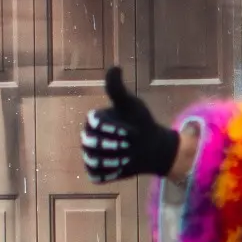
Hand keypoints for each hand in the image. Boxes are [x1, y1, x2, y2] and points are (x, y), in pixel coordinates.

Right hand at [81, 67, 180, 182]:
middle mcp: (87, 137)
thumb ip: (118, 89)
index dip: (116, 130)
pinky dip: (113, 173)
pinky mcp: (96, 172)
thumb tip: (114, 66)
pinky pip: (98, 175)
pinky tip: (124, 167)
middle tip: (131, 145)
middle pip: (93, 145)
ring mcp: (90, 155)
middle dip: (116, 146)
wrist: (153, 147)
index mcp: (93, 120)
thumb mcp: (132, 104)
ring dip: (116, 160)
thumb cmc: (141, 123)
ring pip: (95, 161)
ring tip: (129, 155)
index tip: (131, 131)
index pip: (96, 127)